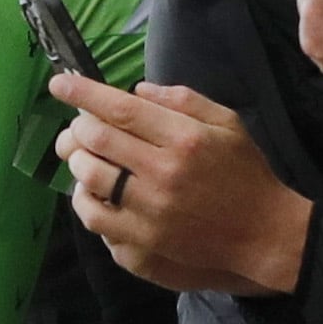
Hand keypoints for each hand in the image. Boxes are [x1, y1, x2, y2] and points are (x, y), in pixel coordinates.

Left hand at [53, 72, 314, 295]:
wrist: (263, 232)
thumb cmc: (246, 172)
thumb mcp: (227, 122)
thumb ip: (183, 100)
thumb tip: (135, 90)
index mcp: (184, 137)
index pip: (121, 109)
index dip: (84, 94)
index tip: (59, 84)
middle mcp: (164, 171)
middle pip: (98, 139)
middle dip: (79, 127)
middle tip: (79, 126)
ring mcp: (152, 209)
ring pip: (90, 177)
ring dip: (79, 161)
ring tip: (85, 156)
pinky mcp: (145, 239)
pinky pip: (95, 217)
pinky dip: (84, 199)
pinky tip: (90, 191)